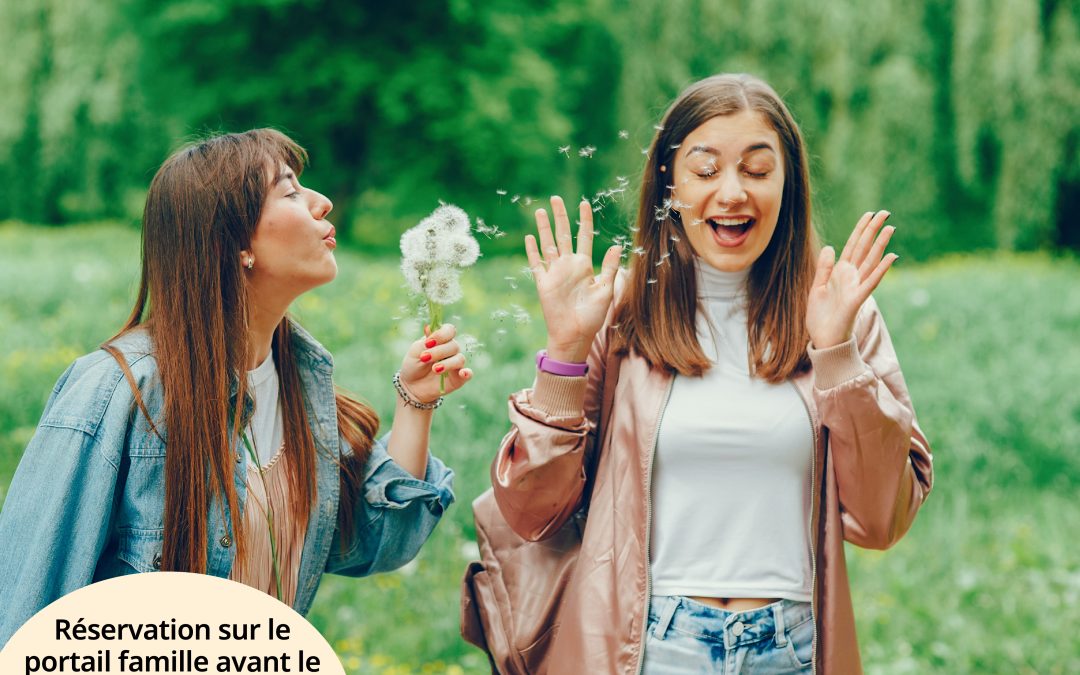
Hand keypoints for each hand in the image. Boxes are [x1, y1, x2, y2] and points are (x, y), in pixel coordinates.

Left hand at [398, 323, 471, 402]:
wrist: (412, 385)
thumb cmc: (414, 364)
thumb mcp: (416, 351)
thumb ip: (425, 341)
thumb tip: (429, 326)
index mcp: (441, 340)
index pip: (449, 330)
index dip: (441, 334)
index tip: (428, 342)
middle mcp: (451, 350)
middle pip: (453, 345)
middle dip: (438, 352)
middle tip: (424, 358)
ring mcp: (456, 364)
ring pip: (460, 359)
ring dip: (447, 363)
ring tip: (434, 369)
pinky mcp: (458, 378)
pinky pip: (468, 374)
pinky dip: (467, 373)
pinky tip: (462, 373)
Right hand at [525, 196, 621, 361]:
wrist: (575, 334)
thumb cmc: (593, 316)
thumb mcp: (605, 290)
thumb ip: (608, 267)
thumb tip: (616, 244)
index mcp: (584, 265)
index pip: (584, 236)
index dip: (584, 220)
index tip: (584, 203)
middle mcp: (568, 265)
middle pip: (563, 234)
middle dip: (560, 216)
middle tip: (555, 199)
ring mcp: (554, 273)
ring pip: (548, 244)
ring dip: (543, 228)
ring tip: (540, 211)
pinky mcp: (543, 283)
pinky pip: (537, 263)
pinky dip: (533, 251)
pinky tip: (530, 237)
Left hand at [806, 210, 897, 348]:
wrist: (822, 339)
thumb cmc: (821, 317)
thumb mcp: (817, 287)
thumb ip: (824, 268)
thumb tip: (831, 247)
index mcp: (841, 273)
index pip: (852, 246)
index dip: (860, 230)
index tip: (869, 214)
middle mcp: (851, 277)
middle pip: (864, 249)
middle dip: (873, 230)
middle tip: (885, 212)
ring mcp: (855, 287)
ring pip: (870, 261)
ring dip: (880, 244)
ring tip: (890, 228)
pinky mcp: (856, 299)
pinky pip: (871, 282)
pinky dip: (881, 269)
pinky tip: (891, 257)